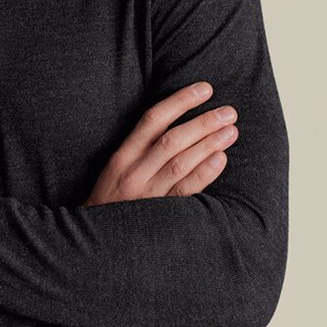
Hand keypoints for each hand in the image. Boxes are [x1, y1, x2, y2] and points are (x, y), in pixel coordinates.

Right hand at [82, 81, 236, 206]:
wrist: (95, 237)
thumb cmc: (112, 197)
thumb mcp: (117, 167)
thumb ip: (141, 146)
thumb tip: (178, 120)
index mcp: (122, 156)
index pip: (153, 119)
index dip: (181, 101)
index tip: (205, 89)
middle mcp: (134, 172)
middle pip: (172, 140)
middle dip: (203, 123)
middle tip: (229, 112)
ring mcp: (146, 194)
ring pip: (180, 164)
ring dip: (208, 145)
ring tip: (230, 131)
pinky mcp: (159, 214)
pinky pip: (184, 191)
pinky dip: (204, 173)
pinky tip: (220, 159)